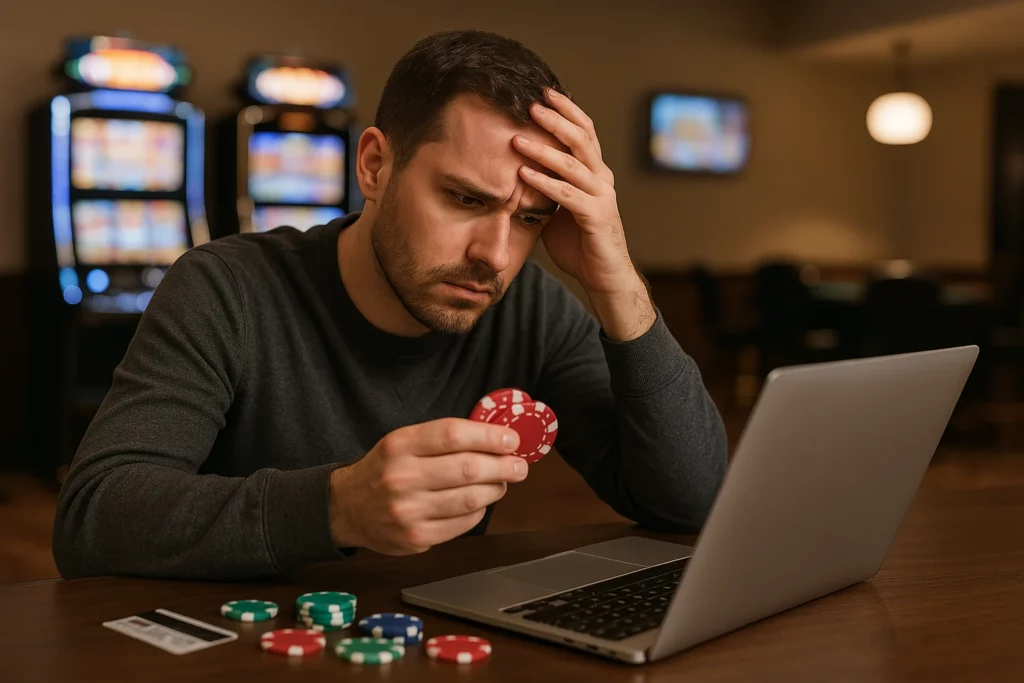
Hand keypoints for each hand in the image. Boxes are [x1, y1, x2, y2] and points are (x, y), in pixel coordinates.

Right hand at [328, 418, 527, 554]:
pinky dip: (478, 511)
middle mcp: (401, 477)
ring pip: (470, 499)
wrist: (347, 507)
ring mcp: (408, 511)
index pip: (452, 435)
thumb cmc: (385, 469)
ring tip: (502, 482)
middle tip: (519, 466)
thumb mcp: (403, 442)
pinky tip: (479, 502)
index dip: (489, 436)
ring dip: (496, 489)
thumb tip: (495, 438)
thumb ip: (443, 438)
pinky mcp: (416, 538)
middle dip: (503, 466)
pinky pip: (463, 524)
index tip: (511, 440)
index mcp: (399, 445)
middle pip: (467, 469)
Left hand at [514, 89, 655, 339]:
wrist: (604, 276)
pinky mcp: (596, 217)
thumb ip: (545, 188)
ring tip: (518, 138)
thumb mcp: (558, 208)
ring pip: (573, 164)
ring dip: (544, 149)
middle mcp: (602, 179)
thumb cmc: (580, 243)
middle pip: (582, 139)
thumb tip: (514, 172)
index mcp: (595, 173)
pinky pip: (568, 195)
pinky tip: (523, 174)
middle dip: (555, 119)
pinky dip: (544, 183)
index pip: (584, 131)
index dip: (566, 110)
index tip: (543, 92)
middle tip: (531, 104)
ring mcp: (602, 197)